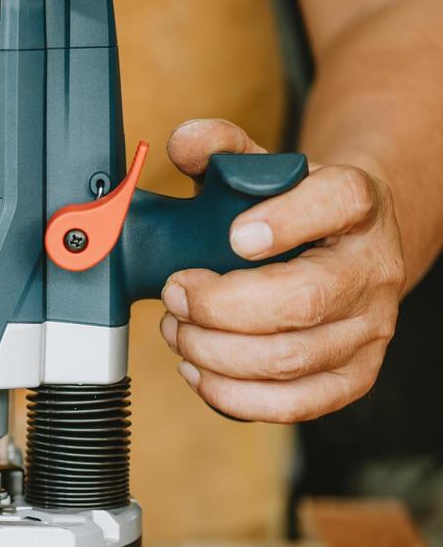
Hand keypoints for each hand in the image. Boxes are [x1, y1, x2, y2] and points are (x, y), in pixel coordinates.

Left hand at [157, 118, 404, 422]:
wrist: (350, 242)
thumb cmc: (293, 205)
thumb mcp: (260, 163)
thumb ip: (219, 146)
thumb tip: (184, 142)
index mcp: (355, 202)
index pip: (337, 202)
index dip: (285, 220)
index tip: (234, 236)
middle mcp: (372, 267)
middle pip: (301, 300)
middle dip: (219, 306)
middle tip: (175, 294)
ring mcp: (370, 327)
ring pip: (291, 359)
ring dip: (215, 352)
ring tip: (178, 331)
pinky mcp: (355, 375)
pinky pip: (299, 404)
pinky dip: (236, 397)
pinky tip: (199, 371)